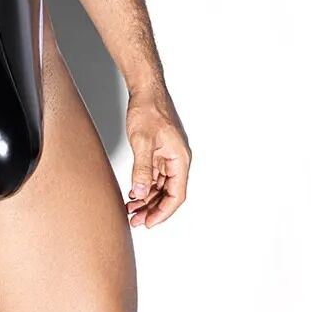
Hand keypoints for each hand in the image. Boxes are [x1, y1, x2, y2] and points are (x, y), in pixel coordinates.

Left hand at [123, 83, 190, 227]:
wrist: (145, 88)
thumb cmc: (148, 109)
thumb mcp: (143, 140)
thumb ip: (142, 167)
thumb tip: (139, 192)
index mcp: (180, 159)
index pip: (176, 194)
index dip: (163, 211)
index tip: (150, 222)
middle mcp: (177, 160)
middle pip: (168, 193)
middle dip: (153, 209)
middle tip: (136, 221)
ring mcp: (167, 156)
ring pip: (160, 186)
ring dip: (147, 199)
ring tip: (131, 211)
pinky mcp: (158, 152)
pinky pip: (153, 176)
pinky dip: (143, 186)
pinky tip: (132, 194)